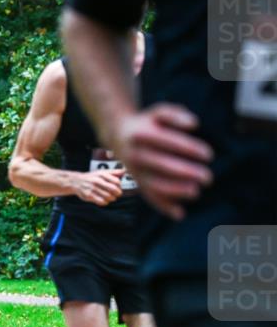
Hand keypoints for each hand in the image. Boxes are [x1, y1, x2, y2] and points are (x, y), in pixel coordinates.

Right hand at [72, 169, 124, 205]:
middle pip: (113, 189)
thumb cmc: (92, 177)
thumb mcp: (102, 172)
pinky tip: (104, 200)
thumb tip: (125, 171)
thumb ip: (114, 172)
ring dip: (112, 198)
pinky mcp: (89, 196)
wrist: (76, 181)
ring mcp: (92, 188)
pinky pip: (101, 201)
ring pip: (108, 196)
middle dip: (117, 193)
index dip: (119, 186)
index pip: (116, 181)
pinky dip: (105, 202)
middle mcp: (97, 181)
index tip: (118, 188)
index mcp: (102, 174)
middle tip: (117, 194)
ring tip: (110, 197)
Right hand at [107, 103, 213, 219]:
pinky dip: (163, 206)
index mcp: (141, 134)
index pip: (167, 141)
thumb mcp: (158, 112)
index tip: (209, 155)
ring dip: (174, 190)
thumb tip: (194, 124)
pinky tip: (180, 214)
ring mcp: (134, 170)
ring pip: (153, 183)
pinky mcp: (136, 181)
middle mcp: (135, 154)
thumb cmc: (147, 123)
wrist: (117, 134)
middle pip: (161, 165)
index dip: (188, 149)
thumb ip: (175, 114)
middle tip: (208, 178)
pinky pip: (148, 196)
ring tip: (196, 193)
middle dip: (185, 172)